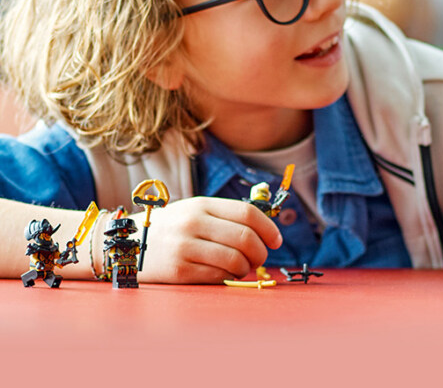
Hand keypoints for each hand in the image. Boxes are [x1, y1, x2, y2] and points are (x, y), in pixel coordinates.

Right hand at [128, 197, 282, 283]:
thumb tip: (264, 230)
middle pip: (245, 237)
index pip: (248, 213)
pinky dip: (228, 278)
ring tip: (243, 268)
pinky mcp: (178, 271)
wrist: (125, 245)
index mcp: (202, 204)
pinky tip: (225, 275)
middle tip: (261, 257)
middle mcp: (194, 223)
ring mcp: (185, 247)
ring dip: (246, 267)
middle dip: (261, 251)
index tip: (277, 240)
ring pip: (234, 259)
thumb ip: (225, 216)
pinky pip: (216, 276)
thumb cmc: (171, 228)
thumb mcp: (194, 210)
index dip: (269, 228)